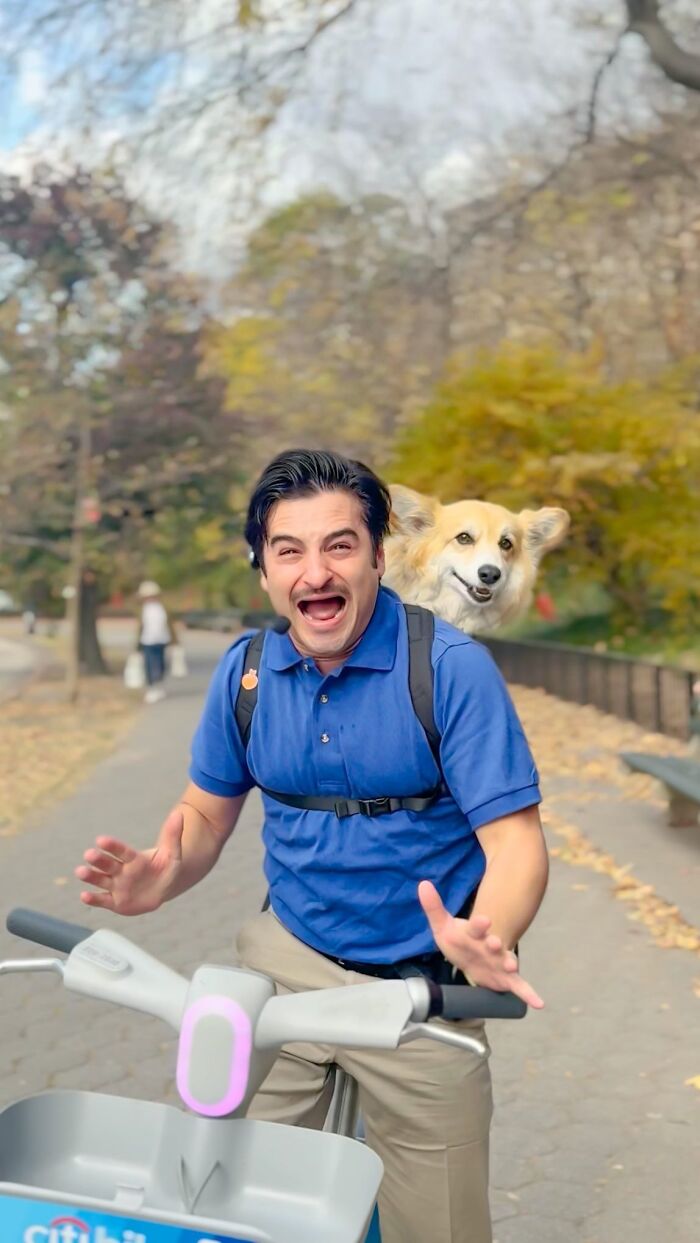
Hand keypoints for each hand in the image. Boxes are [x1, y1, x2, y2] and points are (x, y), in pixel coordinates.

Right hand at [75, 809, 184, 915]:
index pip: (121, 850)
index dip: (112, 846)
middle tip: (88, 854)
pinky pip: (102, 900)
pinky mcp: (114, 901)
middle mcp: (121, 870)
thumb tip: (179, 814)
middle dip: (98, 860)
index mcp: (133, 858)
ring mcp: (116, 886)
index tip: (101, 840)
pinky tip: (84, 896)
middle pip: (107, 864)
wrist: (163, 888)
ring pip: (100, 880)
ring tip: (80, 872)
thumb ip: (173, 836)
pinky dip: (92, 899)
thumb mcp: (173, 854)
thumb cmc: (166, 869)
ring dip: (90, 876)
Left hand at [418, 880, 543, 1008]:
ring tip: (512, 966)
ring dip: (509, 963)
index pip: (476, 927)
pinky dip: (529, 994)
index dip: (479, 924)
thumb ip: (434, 907)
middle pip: (493, 943)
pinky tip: (539, 1003)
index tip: (483, 919)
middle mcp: (490, 946)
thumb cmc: (458, 939)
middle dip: (494, 943)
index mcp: (475, 933)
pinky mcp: (505, 978)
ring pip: (507, 961)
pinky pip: (519, 986)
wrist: (470, 957)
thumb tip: (422, 884)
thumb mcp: (443, 925)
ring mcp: (499, 961)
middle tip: (496, 942)